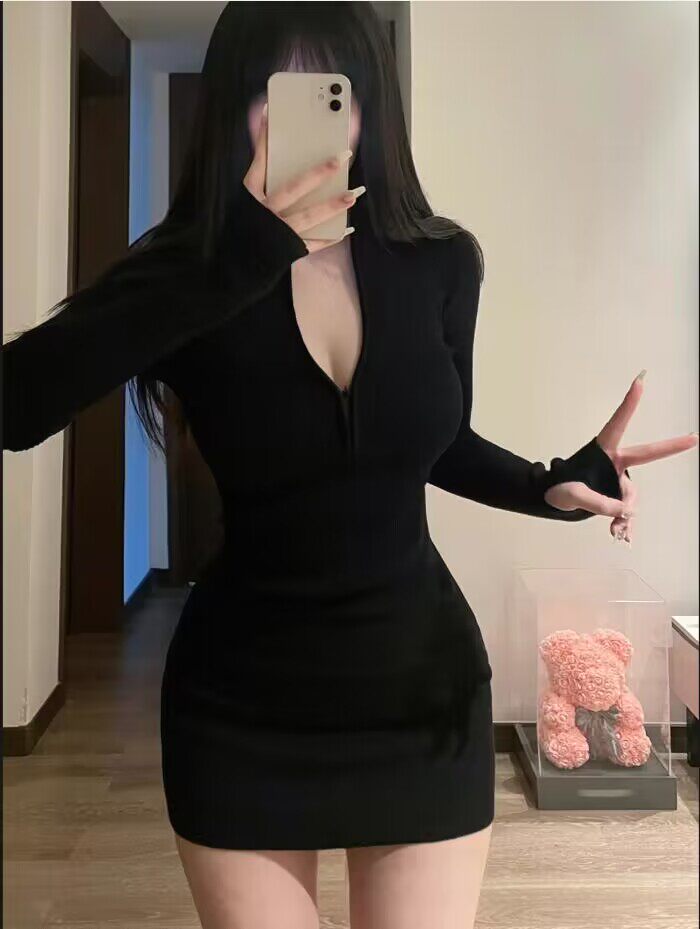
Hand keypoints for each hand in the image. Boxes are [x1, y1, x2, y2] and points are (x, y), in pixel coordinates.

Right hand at [243, 103, 364, 253]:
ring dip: (333, 206)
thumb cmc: (243, 228)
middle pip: (295, 188)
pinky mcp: (289, 251)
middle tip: (342, 156)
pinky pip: (314, 244)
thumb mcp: (244, 200)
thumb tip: (270, 142)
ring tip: (354, 194)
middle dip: (320, 172)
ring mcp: (278, 233)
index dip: (265, 139)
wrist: (233, 267)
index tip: (273, 112)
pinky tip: (348, 228)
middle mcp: (265, 213)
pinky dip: (331, 238)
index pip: (259, 162)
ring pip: (309, 217)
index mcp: (251, 197)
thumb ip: (260, 175)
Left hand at [543, 370, 698, 542]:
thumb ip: (599, 502)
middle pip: (646, 455)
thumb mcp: (573, 495)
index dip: (629, 404)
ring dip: (625, 511)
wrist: (550, 500)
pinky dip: (624, 520)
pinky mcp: (615, 493)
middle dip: (670, 447)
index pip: (617, 424)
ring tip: (614, 527)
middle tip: (694, 438)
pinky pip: (627, 508)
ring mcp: (616, 477)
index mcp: (601, 450)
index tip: (639, 382)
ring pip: (631, 495)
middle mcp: (613, 462)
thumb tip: (625, 510)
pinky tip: (619, 532)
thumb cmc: (557, 489)